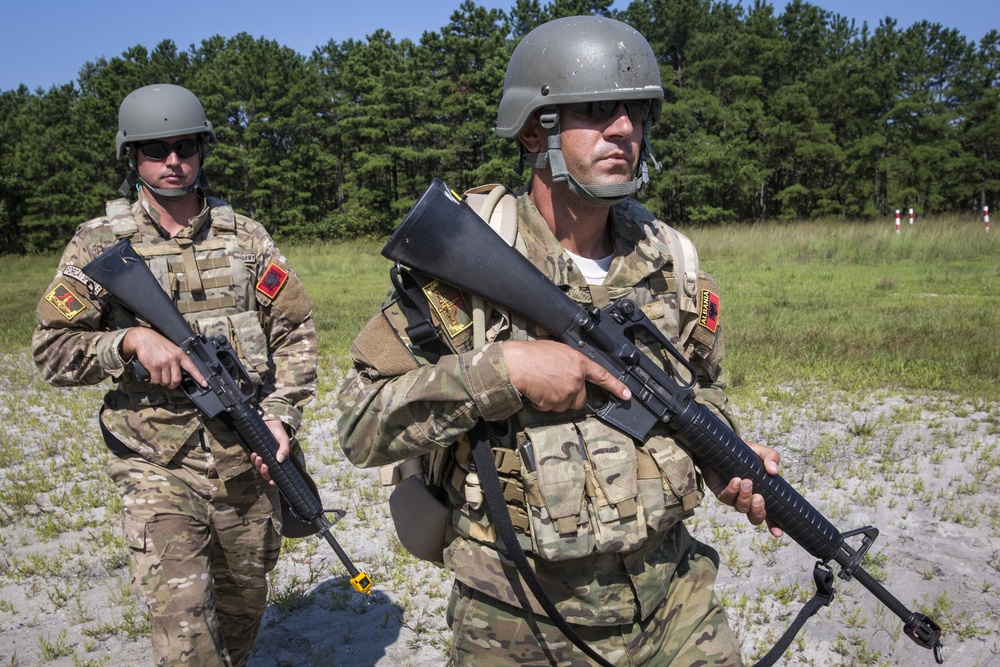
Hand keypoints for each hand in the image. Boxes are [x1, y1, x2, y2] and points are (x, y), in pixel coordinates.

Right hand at [121, 327, 205, 388]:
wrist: (143, 338)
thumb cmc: (156, 343)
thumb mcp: (171, 348)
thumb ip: (176, 359)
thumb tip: (178, 373)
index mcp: (180, 354)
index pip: (192, 367)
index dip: (199, 377)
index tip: (205, 384)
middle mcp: (173, 359)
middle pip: (177, 379)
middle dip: (173, 384)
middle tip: (169, 384)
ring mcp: (164, 363)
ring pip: (166, 381)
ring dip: (162, 382)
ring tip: (159, 376)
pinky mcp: (154, 366)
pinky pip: (156, 380)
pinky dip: (155, 381)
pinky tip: (153, 376)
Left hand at [250, 419, 289, 484]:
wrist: (269, 422)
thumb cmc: (279, 432)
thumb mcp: (284, 439)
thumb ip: (284, 449)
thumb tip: (280, 460)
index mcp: (279, 460)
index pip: (277, 474)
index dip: (274, 480)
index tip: (272, 481)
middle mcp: (271, 461)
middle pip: (266, 474)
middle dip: (264, 472)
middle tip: (264, 465)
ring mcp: (264, 457)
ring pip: (259, 468)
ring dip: (258, 465)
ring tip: (258, 457)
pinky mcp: (257, 452)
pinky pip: (254, 460)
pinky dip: (253, 459)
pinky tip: (254, 454)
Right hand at [503, 339, 630, 411]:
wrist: (517, 364)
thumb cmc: (532, 354)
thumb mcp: (557, 350)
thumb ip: (570, 362)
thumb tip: (571, 370)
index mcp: (579, 362)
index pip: (603, 376)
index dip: (616, 386)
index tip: (626, 395)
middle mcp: (577, 379)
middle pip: (581, 398)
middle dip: (570, 396)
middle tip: (554, 387)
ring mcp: (567, 392)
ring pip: (565, 405)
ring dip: (555, 400)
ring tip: (542, 386)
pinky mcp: (556, 403)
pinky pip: (551, 409)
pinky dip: (543, 404)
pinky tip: (536, 391)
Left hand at [704, 441, 783, 537]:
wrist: (721, 446)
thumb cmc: (743, 452)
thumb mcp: (760, 452)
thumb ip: (771, 457)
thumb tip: (774, 470)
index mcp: (762, 493)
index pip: (770, 514)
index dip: (775, 525)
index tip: (778, 533)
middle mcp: (748, 499)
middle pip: (754, 517)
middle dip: (758, 511)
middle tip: (759, 498)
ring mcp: (733, 498)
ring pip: (741, 507)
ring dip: (745, 496)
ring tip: (746, 482)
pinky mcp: (720, 491)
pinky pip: (726, 497)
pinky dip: (731, 490)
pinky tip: (735, 481)